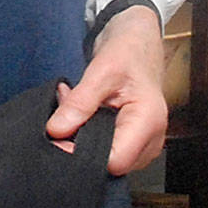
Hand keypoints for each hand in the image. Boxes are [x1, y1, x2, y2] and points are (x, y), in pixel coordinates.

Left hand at [45, 6, 167, 174]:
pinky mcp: (132, 140)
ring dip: (80, 133)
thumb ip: (79, 103)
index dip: (83, 154)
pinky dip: (86, 131)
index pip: (114, 162)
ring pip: (104, 156)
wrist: (138, 43)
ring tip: (72, 104)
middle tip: (64, 110)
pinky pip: (105, 146)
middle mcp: (151, 139)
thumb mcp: (101, 71)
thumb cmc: (128, 52)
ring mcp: (143, 143)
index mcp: (148, 122)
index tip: (59, 136)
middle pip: (108, 163)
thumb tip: (56, 130)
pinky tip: (80, 110)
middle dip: (79, 141)